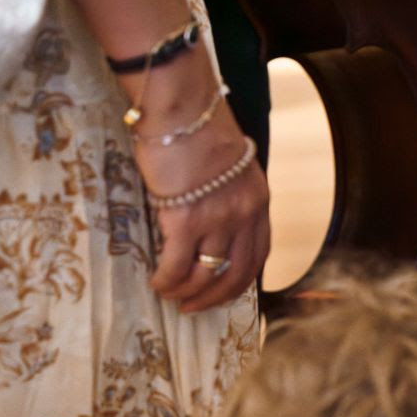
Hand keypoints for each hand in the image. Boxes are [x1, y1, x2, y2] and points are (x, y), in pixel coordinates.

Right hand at [134, 97, 269, 312]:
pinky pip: (177, 263)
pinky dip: (167, 280)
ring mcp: (217, 217)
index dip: (242, 280)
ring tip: (170, 295)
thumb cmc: (201, 128)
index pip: (260, 253)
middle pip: (238, 272)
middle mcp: (245, 213)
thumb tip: (214, 214)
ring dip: (186, 291)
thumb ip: (230, 191)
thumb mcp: (231, 163)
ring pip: (205, 272)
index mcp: (259, 199)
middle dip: (215, 297)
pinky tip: (157, 282)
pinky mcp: (185, 218)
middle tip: (194, 308)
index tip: (225, 292)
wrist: (184, 108)